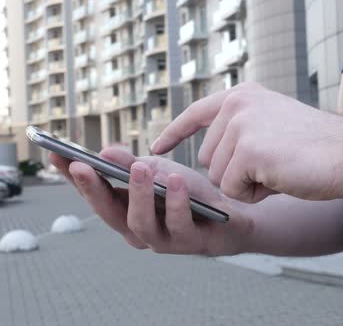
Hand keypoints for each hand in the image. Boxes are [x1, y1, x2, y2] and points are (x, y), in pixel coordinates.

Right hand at [48, 147, 253, 255]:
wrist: (232, 214)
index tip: (55, 156)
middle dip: (94, 189)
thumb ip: (132, 165)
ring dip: (138, 194)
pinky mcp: (189, 242)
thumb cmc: (190, 194)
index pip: (94, 194)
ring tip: (139, 169)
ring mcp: (162, 240)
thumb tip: (104, 152)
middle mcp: (138, 231)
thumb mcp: (160, 172)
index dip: (74, 178)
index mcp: (125, 212)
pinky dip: (176, 202)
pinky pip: (179, 223)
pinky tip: (177, 181)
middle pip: (109, 213)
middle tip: (83, 165)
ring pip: (140, 223)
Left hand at [151, 83, 342, 202]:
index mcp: (243, 95)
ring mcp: (241, 125)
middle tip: (275, 165)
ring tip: (280, 169)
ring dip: (247, 185)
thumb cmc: (319, 147)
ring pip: (218, 177)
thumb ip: (243, 131)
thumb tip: (210, 159)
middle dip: (237, 173)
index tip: (156, 149)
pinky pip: (233, 190)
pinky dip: (256, 195)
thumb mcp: (274, 125)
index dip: (175, 134)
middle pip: (208, 159)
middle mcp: (237, 104)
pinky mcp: (248, 150)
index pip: (196, 113)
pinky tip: (281, 178)